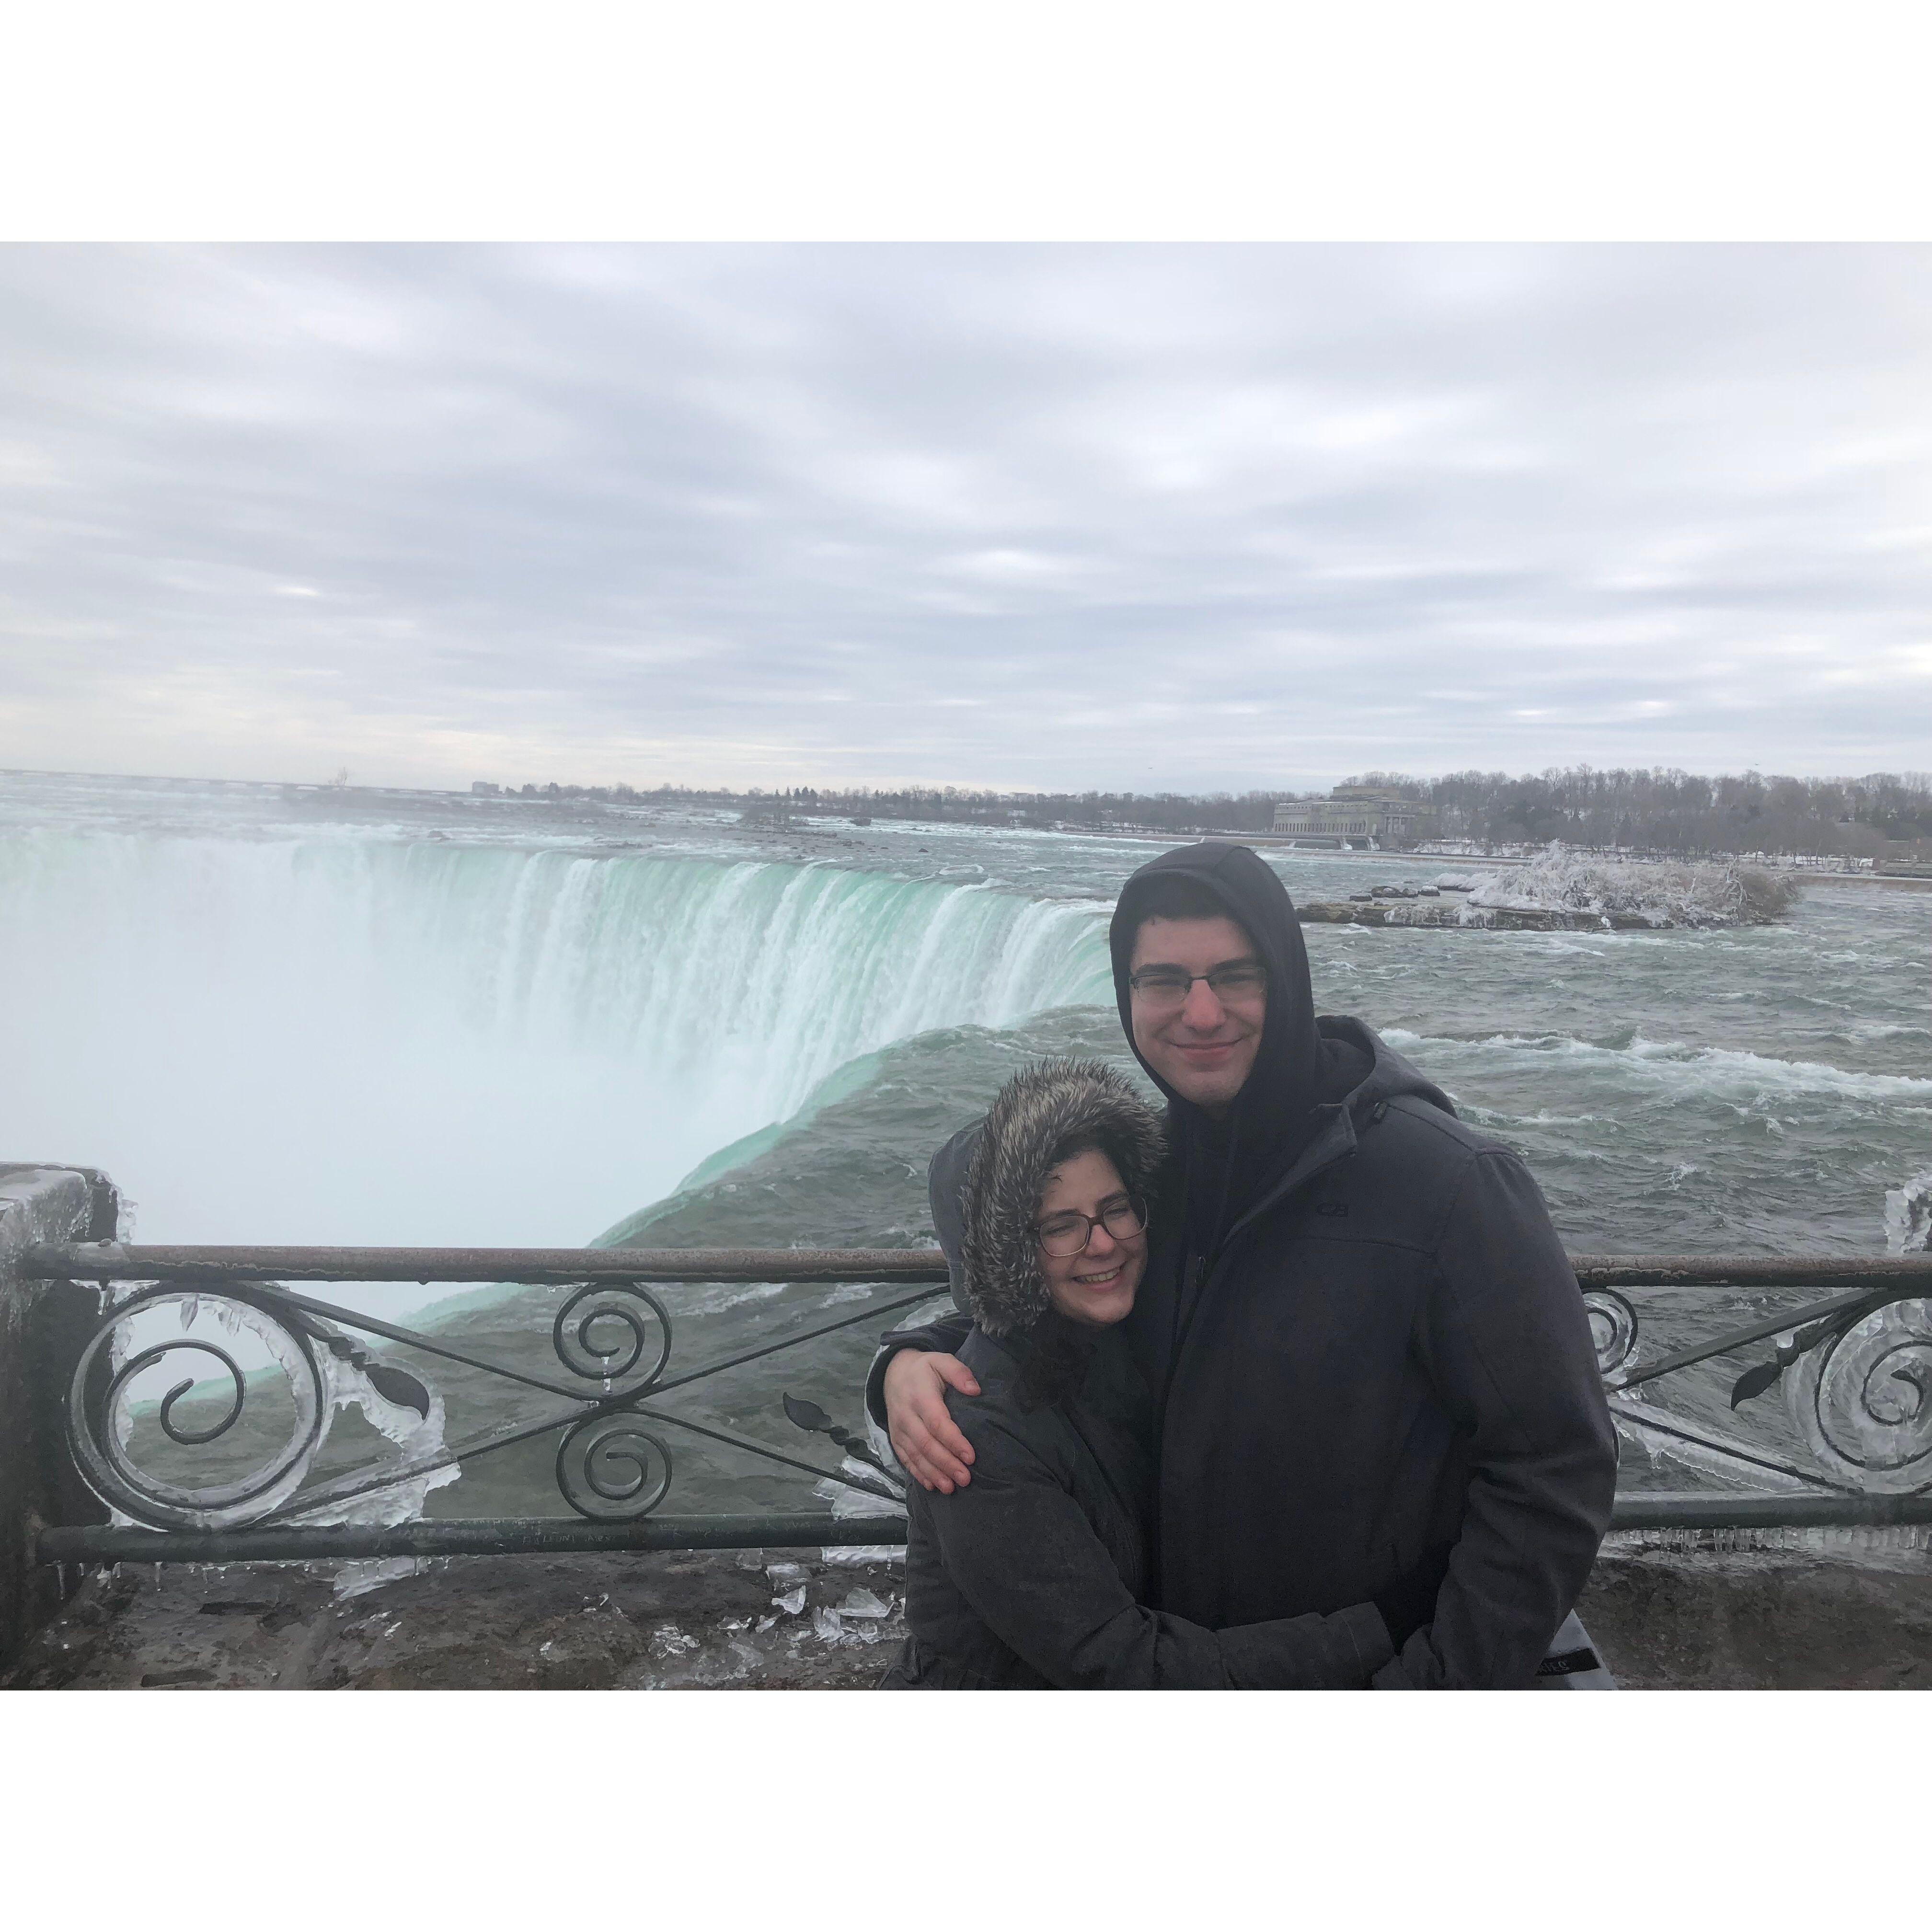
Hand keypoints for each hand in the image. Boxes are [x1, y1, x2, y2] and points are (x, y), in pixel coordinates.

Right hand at [883, 1349, 979, 1492]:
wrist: (894, 1373)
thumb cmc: (925, 1369)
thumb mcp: (941, 1360)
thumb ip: (959, 1372)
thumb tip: (975, 1390)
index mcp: (920, 1395)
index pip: (937, 1423)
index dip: (954, 1441)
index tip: (971, 1457)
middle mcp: (906, 1415)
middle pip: (926, 1444)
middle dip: (946, 1464)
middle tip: (965, 1479)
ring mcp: (899, 1429)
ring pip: (915, 1455)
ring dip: (933, 1473)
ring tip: (951, 1487)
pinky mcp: (896, 1438)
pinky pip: (905, 1459)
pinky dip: (918, 1474)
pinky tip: (932, 1485)